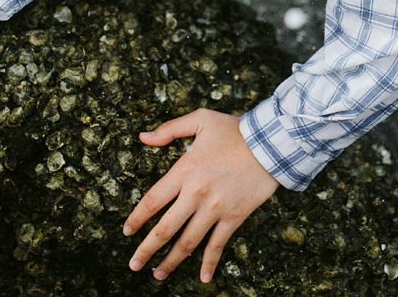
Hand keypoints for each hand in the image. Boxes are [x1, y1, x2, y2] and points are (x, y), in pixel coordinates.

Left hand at [123, 109, 278, 282]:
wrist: (270, 142)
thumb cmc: (234, 129)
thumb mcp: (201, 120)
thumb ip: (170, 129)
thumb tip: (143, 137)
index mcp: (185, 170)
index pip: (153, 200)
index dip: (137, 218)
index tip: (127, 232)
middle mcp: (196, 194)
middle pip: (165, 228)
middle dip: (146, 249)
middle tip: (133, 264)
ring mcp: (215, 208)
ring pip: (188, 242)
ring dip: (171, 261)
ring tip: (157, 274)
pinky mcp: (234, 217)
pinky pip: (218, 244)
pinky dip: (209, 263)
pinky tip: (203, 278)